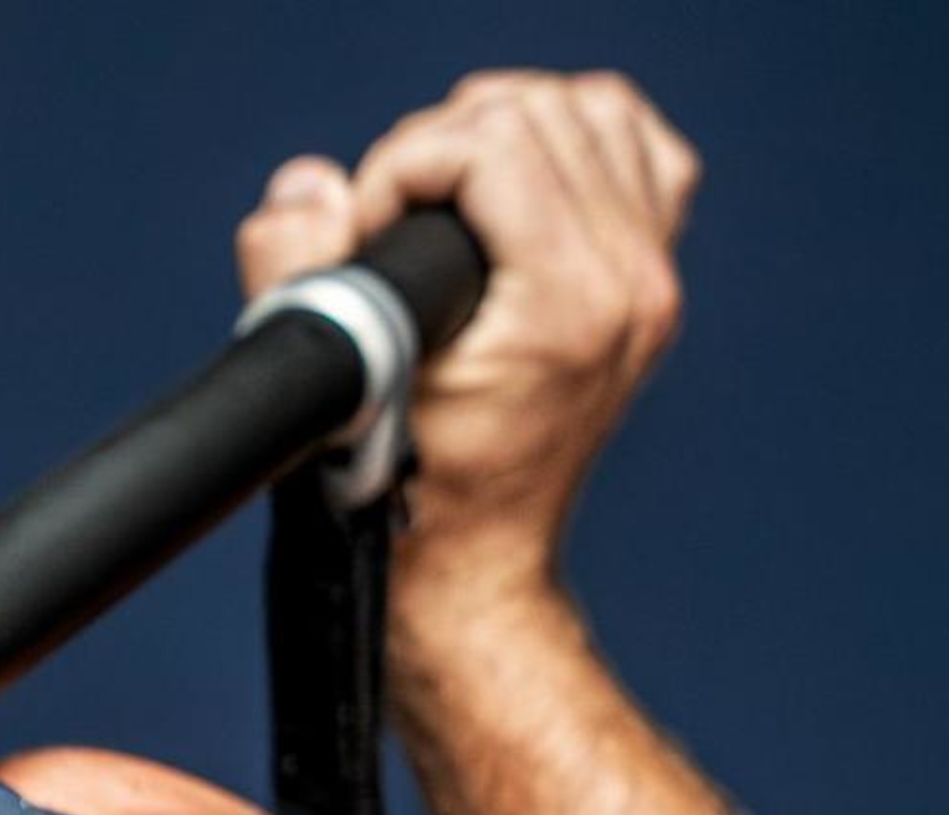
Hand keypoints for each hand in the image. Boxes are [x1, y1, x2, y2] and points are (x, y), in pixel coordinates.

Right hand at [236, 69, 701, 604]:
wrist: (469, 569)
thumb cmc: (407, 503)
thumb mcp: (335, 393)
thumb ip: (299, 275)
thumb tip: (309, 191)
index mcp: (565, 308)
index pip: (488, 141)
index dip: (398, 170)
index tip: (363, 239)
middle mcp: (629, 283)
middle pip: (540, 111)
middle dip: (444, 144)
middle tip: (394, 221)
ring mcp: (650, 280)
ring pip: (593, 114)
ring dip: (507, 132)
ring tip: (446, 195)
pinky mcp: (647, 281)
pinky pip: (638, 153)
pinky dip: (578, 144)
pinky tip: (522, 188)